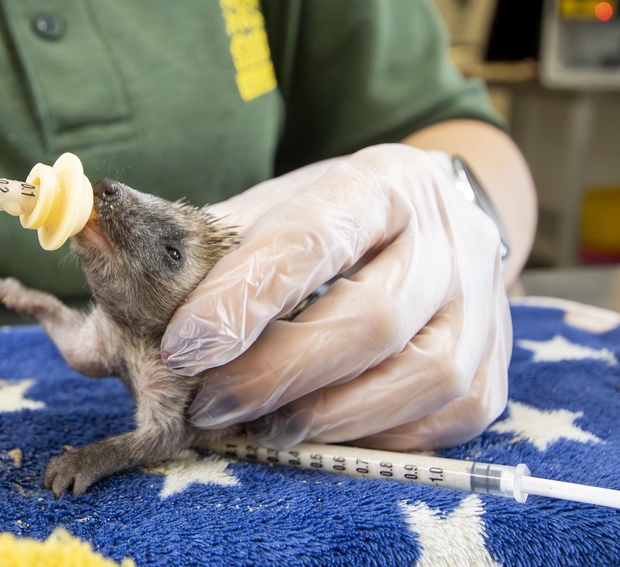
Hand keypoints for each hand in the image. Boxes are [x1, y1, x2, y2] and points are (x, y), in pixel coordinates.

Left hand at [161, 144, 510, 450]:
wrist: (439, 218)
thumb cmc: (338, 219)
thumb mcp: (280, 205)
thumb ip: (212, 247)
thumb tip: (122, 301)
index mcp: (380, 184)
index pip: (310, 239)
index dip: (244, 296)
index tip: (182, 344)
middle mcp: (446, 240)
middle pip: (371, 320)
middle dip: (279, 372)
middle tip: (211, 404)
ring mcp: (483, 306)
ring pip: (421, 376)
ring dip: (328, 414)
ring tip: (263, 426)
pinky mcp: (496, 365)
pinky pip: (447, 418)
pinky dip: (377, 435)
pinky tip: (324, 428)